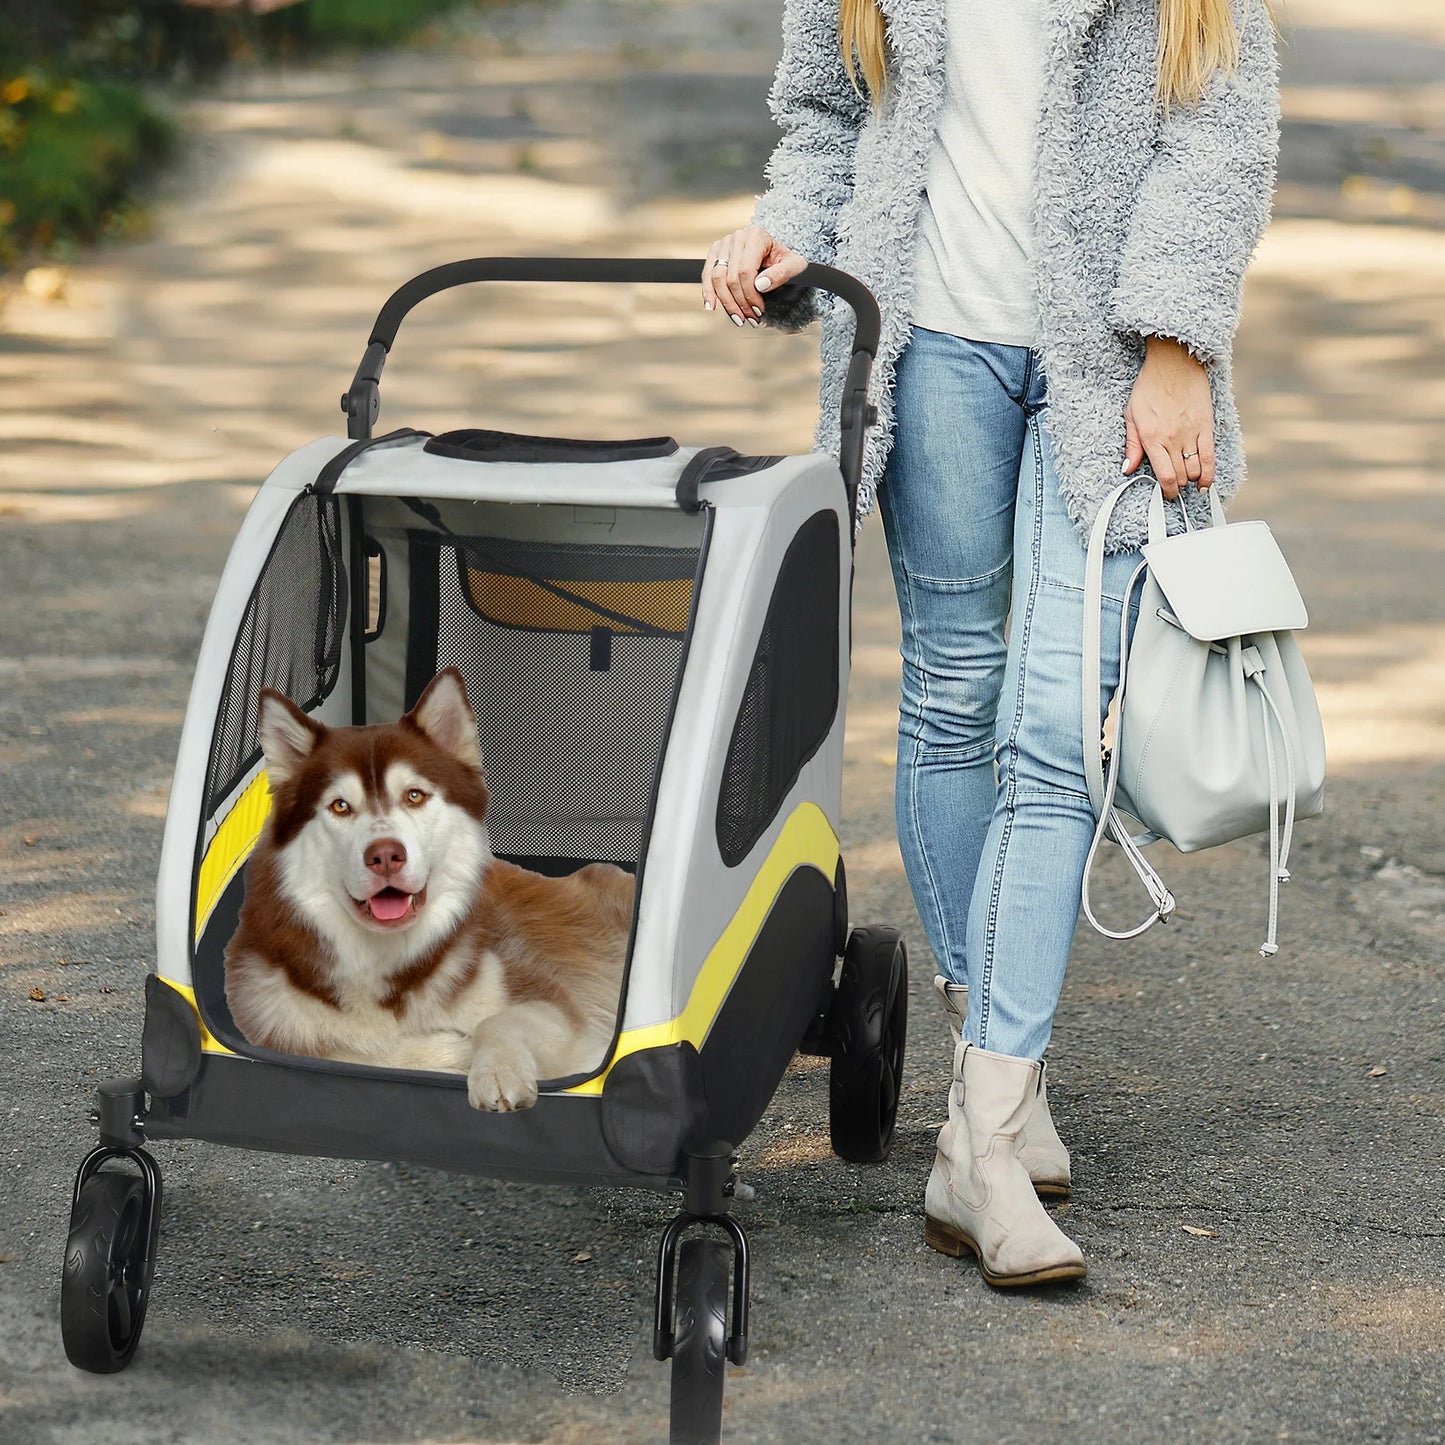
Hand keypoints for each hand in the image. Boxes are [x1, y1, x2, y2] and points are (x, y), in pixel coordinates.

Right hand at [701, 226, 808, 327]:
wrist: (776, 252)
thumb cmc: (785, 260)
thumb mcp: (795, 266)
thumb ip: (782, 274)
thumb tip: (760, 285)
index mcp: (757, 237)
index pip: (746, 271)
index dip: (750, 295)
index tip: (759, 311)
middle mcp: (738, 237)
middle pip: (731, 277)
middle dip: (740, 303)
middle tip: (751, 319)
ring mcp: (725, 243)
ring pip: (717, 278)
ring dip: (726, 302)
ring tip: (738, 318)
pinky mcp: (716, 251)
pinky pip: (708, 274)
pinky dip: (708, 291)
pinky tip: (711, 306)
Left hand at [1122, 336, 1215, 498]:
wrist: (1173, 363)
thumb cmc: (1149, 387)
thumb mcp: (1131, 415)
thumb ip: (1132, 445)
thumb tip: (1127, 469)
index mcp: (1152, 438)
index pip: (1164, 475)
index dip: (1167, 490)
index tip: (1166, 494)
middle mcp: (1173, 439)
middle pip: (1180, 476)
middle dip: (1177, 487)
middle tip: (1174, 489)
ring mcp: (1191, 433)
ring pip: (1195, 469)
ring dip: (1191, 480)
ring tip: (1187, 482)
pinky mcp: (1206, 426)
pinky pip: (1210, 455)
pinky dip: (1209, 472)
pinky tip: (1205, 483)